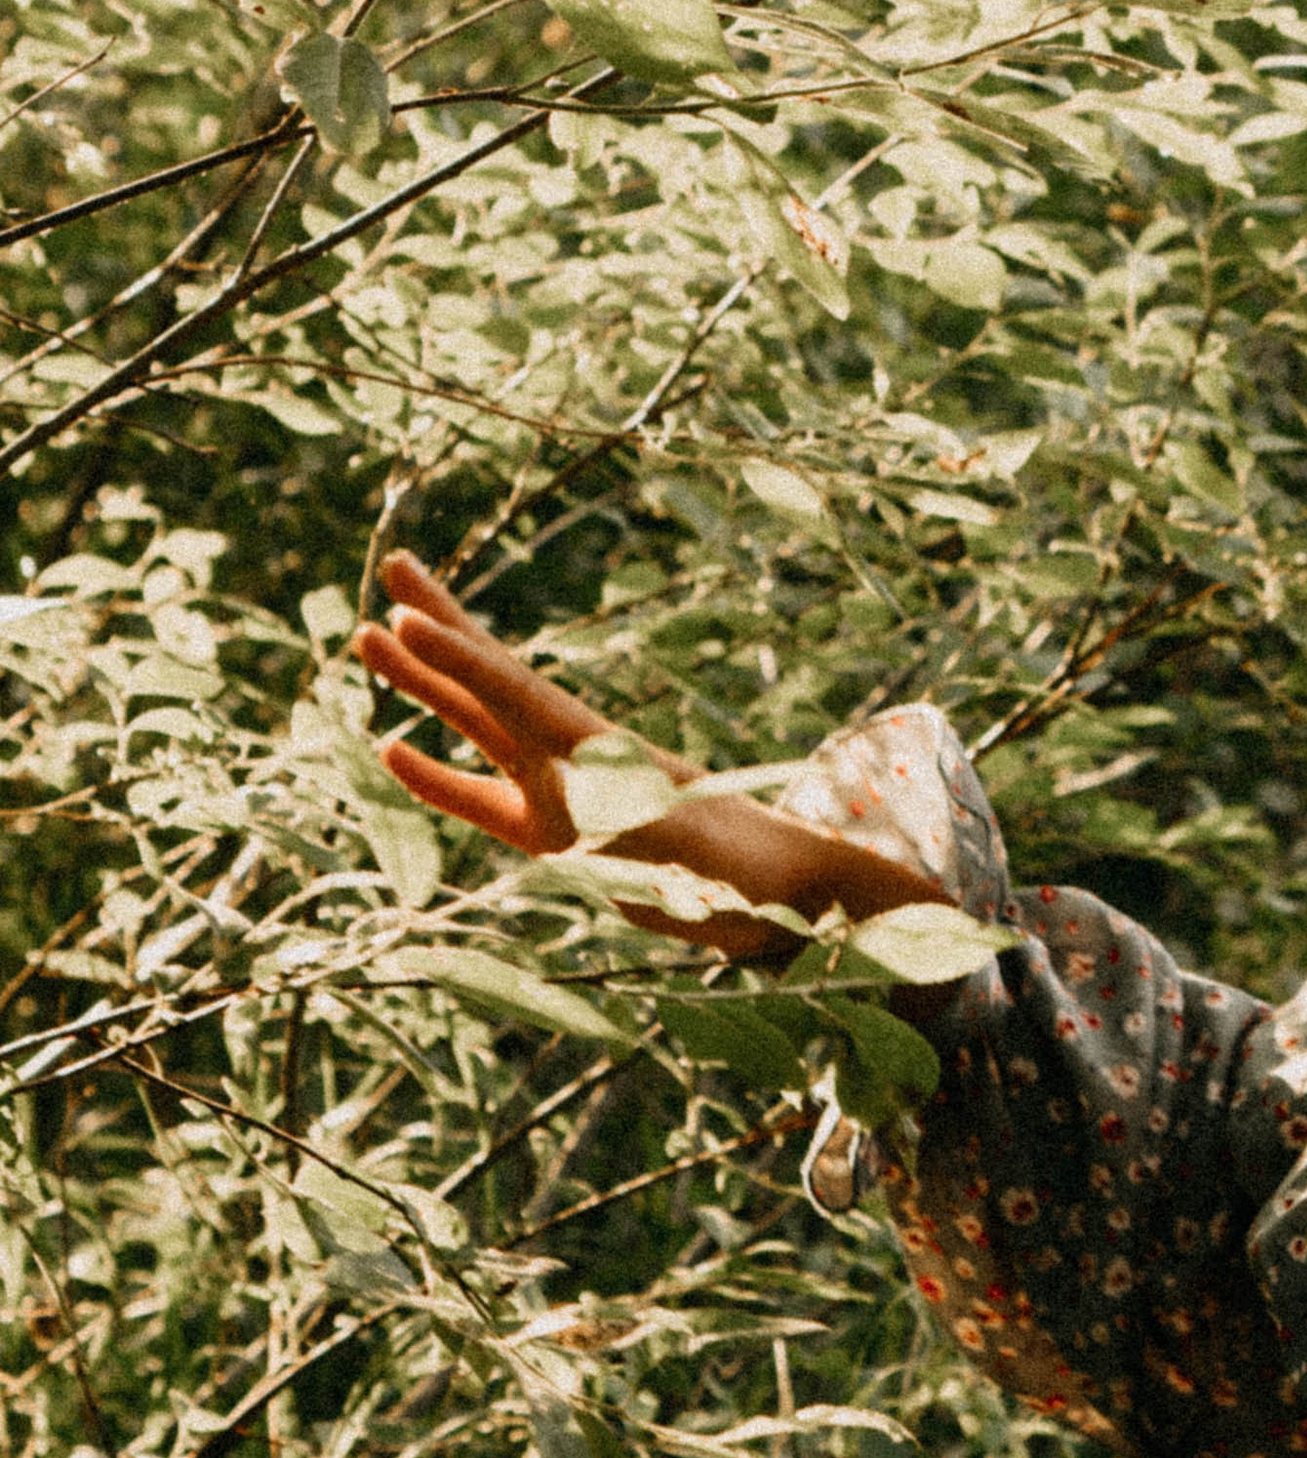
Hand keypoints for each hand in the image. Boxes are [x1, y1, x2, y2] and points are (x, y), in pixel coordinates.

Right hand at [357, 553, 942, 963]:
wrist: (788, 901)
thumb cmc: (764, 884)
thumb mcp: (743, 864)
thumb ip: (722, 848)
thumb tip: (751, 819)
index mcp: (609, 756)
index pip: (521, 696)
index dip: (464, 660)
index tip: (404, 610)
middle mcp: (582, 756)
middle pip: (495, 678)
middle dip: (442, 625)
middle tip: (392, 557)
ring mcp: (566, 789)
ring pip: (479, 725)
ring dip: (425, 684)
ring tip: (366, 635)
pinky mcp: (559, 835)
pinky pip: (480, 799)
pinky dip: (435, 776)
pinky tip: (391, 750)